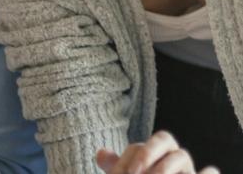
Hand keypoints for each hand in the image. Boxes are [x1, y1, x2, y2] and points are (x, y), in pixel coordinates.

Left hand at [96, 131, 219, 173]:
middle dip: (147, 153)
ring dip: (165, 167)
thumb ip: (114, 166)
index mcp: (153, 150)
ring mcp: (187, 168)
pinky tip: (205, 171)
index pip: (138, 146)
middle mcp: (172, 155)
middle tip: (134, 173)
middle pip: (164, 138)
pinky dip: (207, 173)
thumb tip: (101, 154)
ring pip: (181, 156)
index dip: (127, 159)